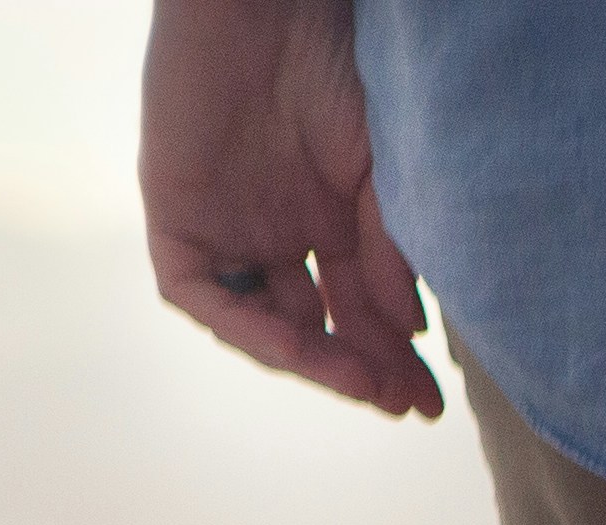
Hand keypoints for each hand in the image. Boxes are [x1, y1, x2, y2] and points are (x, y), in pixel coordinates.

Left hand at [140, 0, 438, 417]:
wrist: (267, 3)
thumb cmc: (333, 63)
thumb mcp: (379, 171)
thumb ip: (389, 251)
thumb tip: (407, 333)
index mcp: (326, 215)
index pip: (359, 306)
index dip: (393, 355)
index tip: (430, 399)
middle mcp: (276, 228)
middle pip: (315, 321)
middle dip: (361, 367)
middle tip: (406, 404)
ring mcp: (225, 224)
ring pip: (260, 317)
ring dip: (308, 358)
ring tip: (360, 382)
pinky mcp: (176, 213)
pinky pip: (199, 292)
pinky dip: (243, 323)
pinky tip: (294, 343)